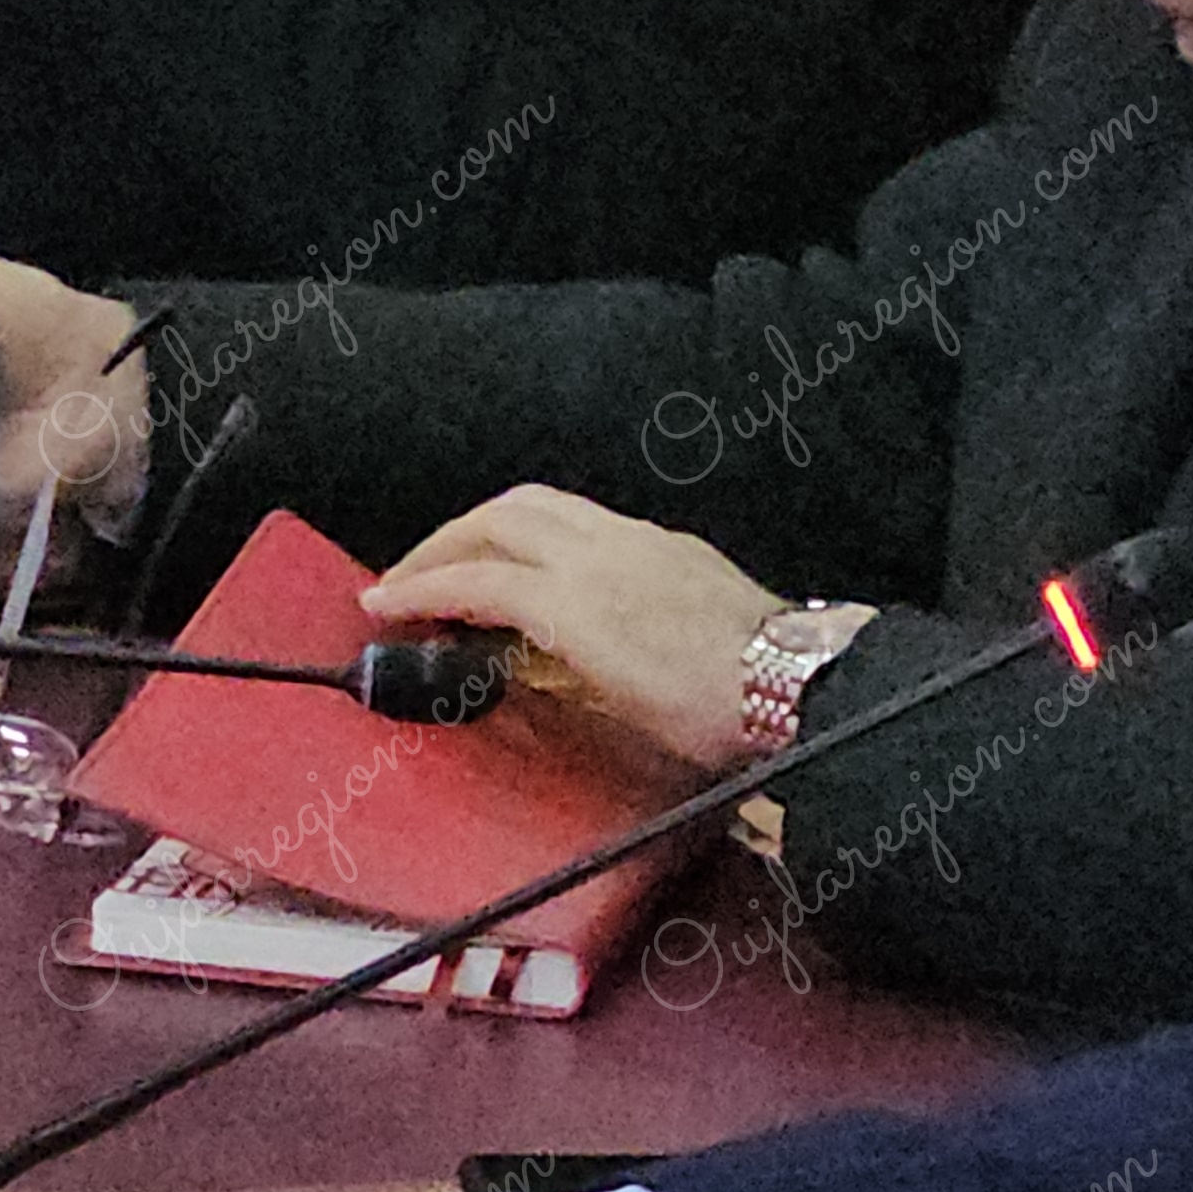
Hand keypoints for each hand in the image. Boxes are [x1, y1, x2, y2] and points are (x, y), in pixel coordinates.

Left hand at [363, 485, 872, 768]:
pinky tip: (397, 605)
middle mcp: (624, 541)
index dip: (512, 538)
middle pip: (520, 506)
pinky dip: (430, 586)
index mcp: (659, 550)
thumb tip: (629, 664)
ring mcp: (598, 566)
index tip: (482, 566)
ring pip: (495, 527)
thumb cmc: (767, 685)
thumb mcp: (707, 639)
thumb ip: (661, 633)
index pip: (568, 522)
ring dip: (437, 552)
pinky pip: (481, 581)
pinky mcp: (572, 606)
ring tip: (398, 588)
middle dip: (461, 531)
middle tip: (419, 570)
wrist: (795, 684)